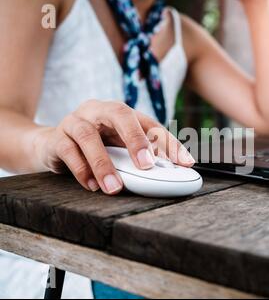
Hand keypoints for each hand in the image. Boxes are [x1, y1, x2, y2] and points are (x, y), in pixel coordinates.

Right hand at [33, 100, 194, 194]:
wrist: (52, 145)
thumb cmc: (94, 146)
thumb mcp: (118, 147)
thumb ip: (138, 155)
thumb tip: (168, 173)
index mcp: (120, 113)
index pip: (150, 123)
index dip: (169, 142)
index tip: (186, 162)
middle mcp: (99, 111)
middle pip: (121, 114)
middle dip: (137, 139)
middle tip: (147, 165)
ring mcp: (76, 121)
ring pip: (89, 136)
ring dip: (103, 163)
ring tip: (114, 187)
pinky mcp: (57, 137)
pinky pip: (68, 151)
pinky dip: (82, 170)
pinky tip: (92, 186)